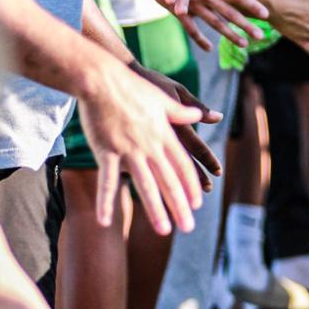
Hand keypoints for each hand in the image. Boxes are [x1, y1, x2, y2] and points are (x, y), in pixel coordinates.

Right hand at [78, 52, 218, 233]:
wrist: (102, 79)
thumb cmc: (133, 86)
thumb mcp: (164, 97)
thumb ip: (183, 112)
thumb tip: (206, 116)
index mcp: (165, 134)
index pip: (183, 165)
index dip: (191, 185)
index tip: (197, 203)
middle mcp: (150, 145)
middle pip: (169, 180)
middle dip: (180, 205)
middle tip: (188, 227)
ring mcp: (128, 150)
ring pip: (145, 184)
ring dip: (155, 209)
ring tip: (164, 230)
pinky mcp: (107, 151)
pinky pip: (107, 181)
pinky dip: (106, 201)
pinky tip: (106, 221)